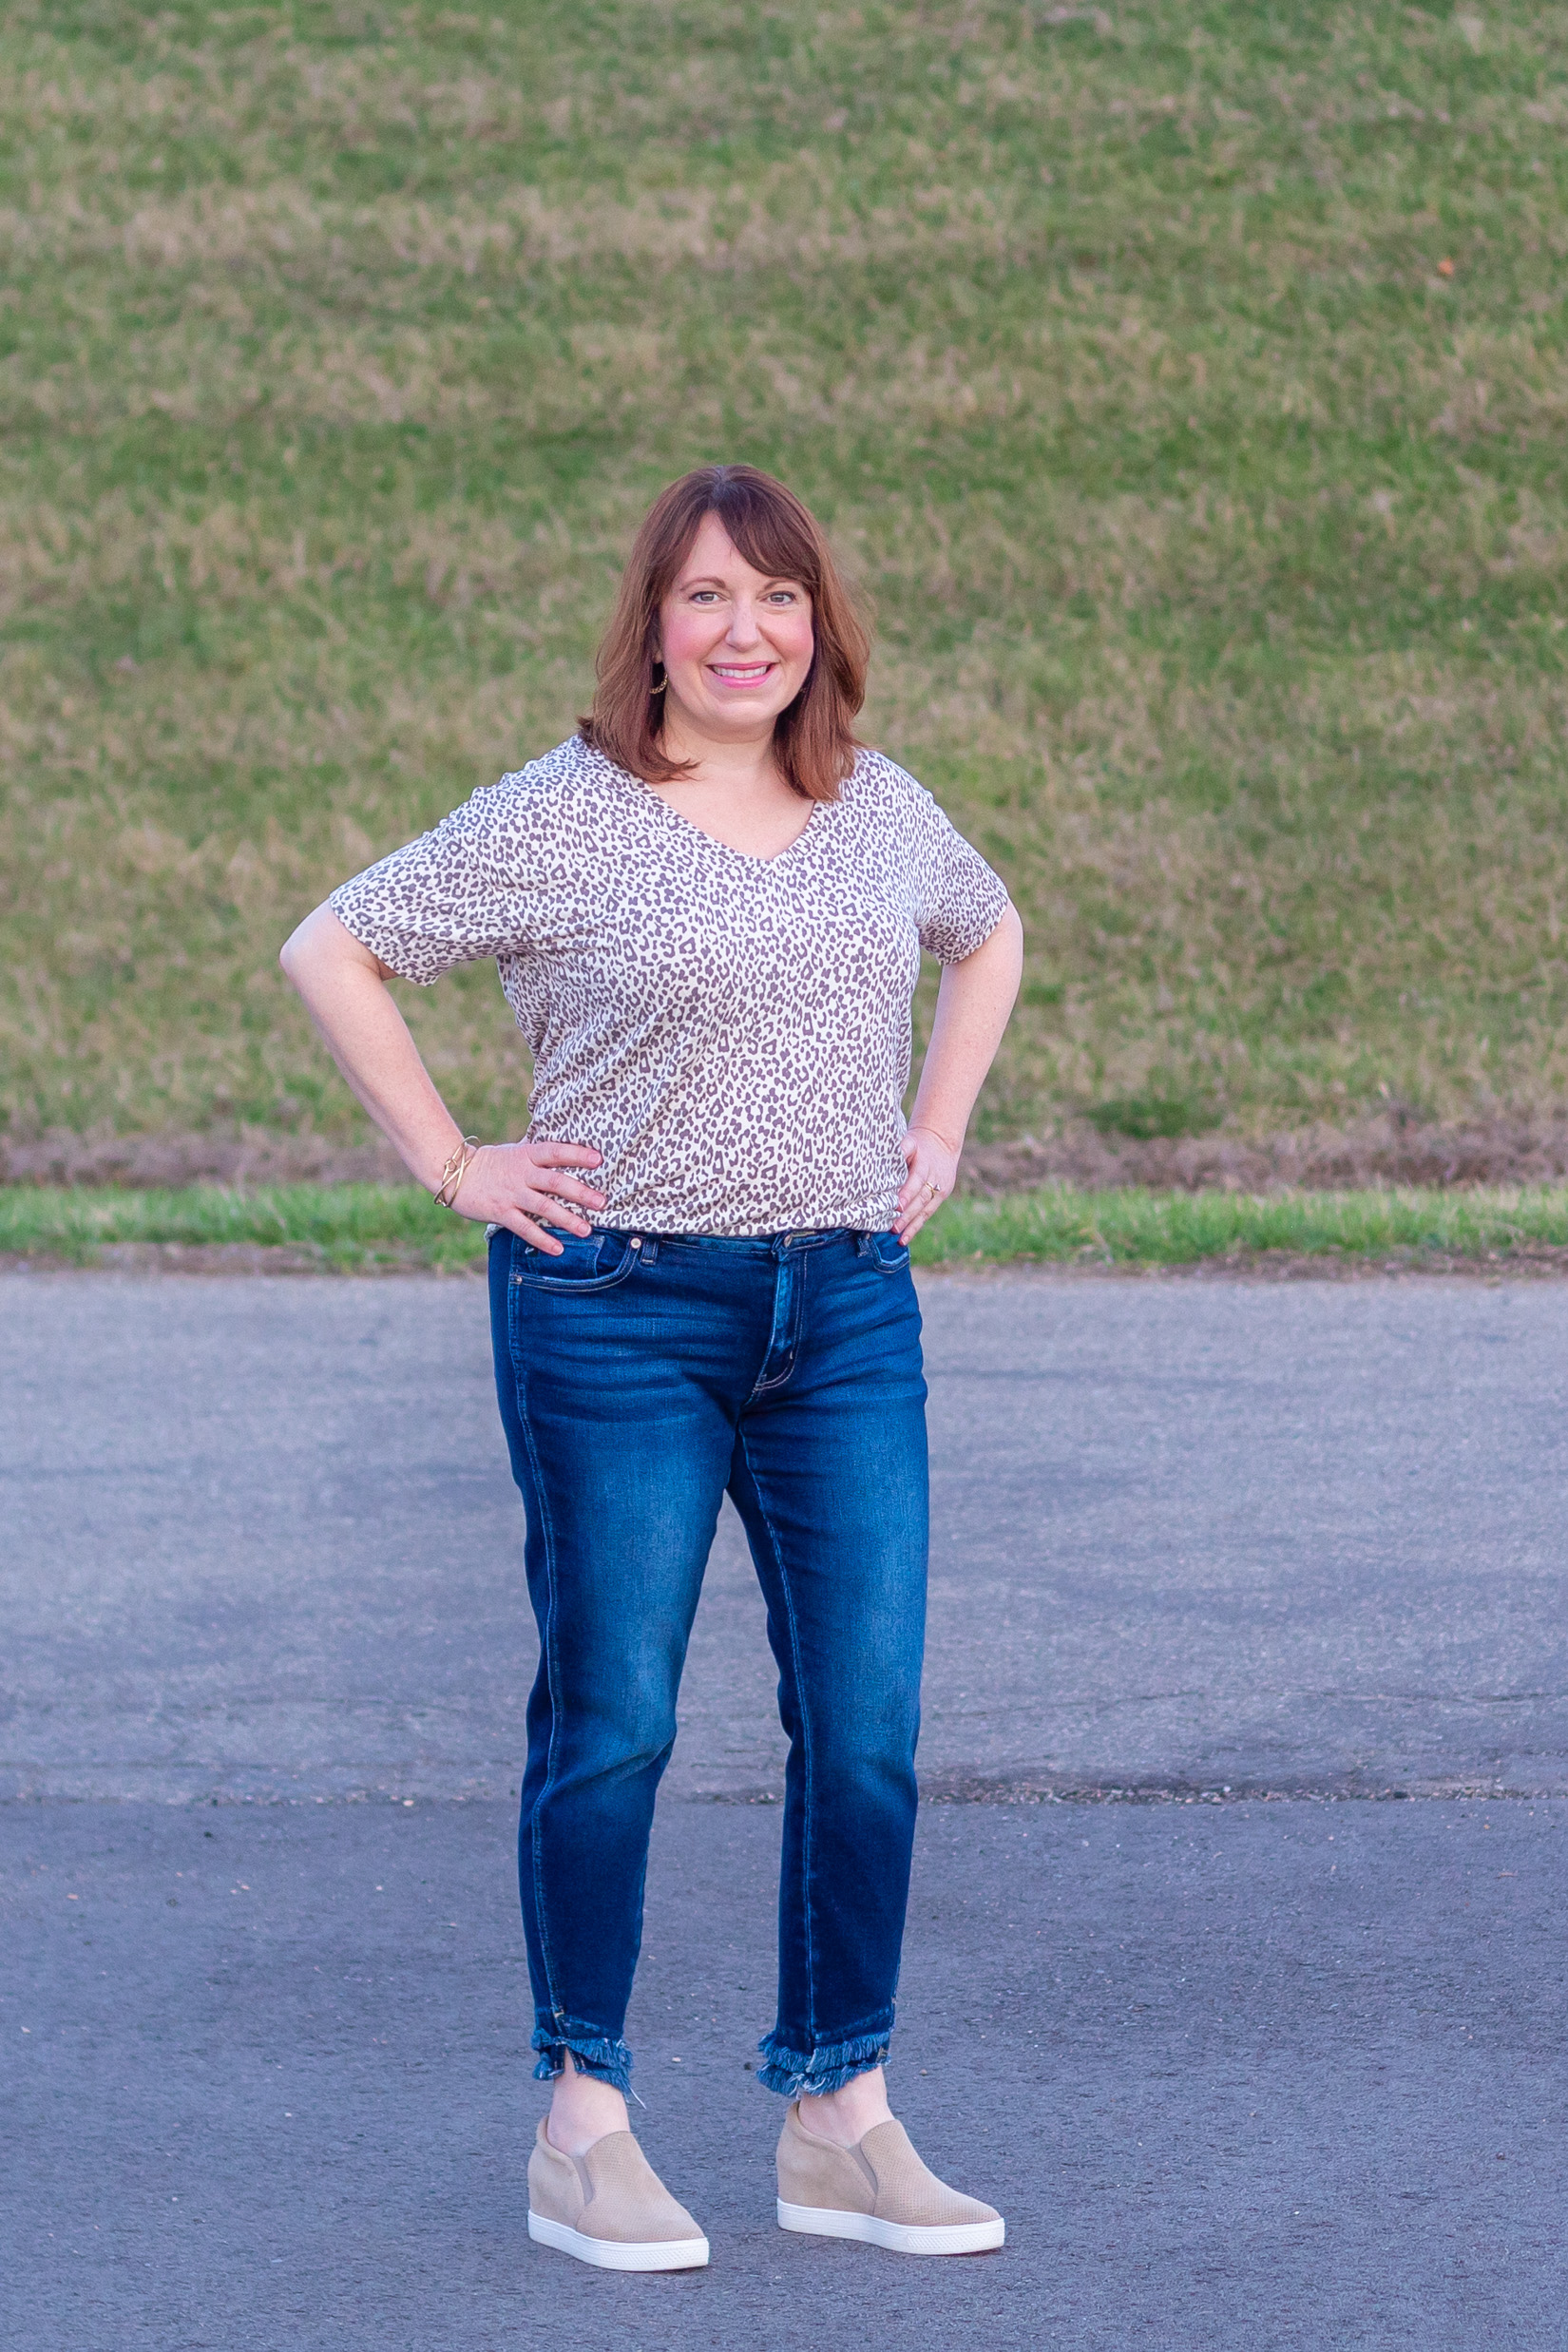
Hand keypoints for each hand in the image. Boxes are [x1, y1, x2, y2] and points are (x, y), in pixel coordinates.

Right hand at [449, 1138, 605, 1251]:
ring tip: (586, 1230)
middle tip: (602, 1202)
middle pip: (554, 1181)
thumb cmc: (492, 1163)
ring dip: (566, 1219)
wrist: (456, 1174)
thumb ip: (538, 1155)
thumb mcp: (515, 1152)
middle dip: (580, 1192)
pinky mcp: (501, 1212)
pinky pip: (524, 1227)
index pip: (555, 1152)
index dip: (577, 1154)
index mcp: (527, 1155)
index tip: (598, 1160)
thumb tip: (566, 1148)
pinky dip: (541, 1239)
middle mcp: (521, 1174)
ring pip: (543, 1207)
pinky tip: (558, 1249)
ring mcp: (511, 1194)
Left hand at [894, 1124, 959, 1242]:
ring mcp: (939, 1190)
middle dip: (907, 1215)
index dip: (907, 1194)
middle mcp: (935, 1179)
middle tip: (893, 1227)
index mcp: (925, 1164)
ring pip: (925, 1210)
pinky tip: (904, 1239)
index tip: (896, 1205)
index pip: (916, 1181)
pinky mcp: (940, 1197)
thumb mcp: (911, 1141)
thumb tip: (886, 1156)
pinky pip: (927, 1214)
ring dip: (911, 1225)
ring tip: (898, 1237)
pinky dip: (915, 1227)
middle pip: (920, 1199)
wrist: (942, 1143)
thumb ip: (902, 1148)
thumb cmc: (919, 1144)